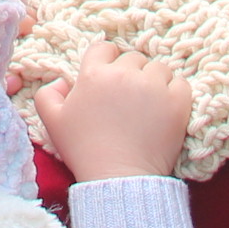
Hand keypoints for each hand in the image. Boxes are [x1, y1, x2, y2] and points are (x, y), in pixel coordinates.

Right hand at [30, 42, 193, 182]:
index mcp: (94, 74)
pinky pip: (180, 83)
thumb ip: (48, 93)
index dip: (106, 63)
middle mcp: (125, 73)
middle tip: (128, 101)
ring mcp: (153, 86)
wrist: (119, 179)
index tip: (109, 82)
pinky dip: (174, 94)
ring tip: (148, 106)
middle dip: (130, 74)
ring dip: (153, 82)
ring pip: (158, 68)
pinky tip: (164, 110)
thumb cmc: (85, 151)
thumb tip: (63, 81)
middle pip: (132, 58)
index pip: (104, 48)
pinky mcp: (176, 102)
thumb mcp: (52, 122)